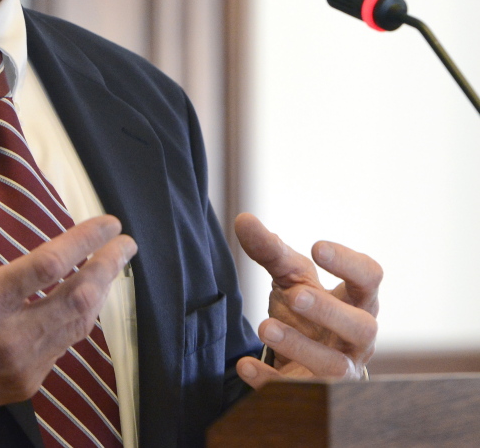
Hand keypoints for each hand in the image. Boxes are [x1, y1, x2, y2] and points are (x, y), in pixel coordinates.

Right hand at [0, 169, 137, 429]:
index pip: (49, 265)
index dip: (84, 241)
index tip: (107, 223)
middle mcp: (9, 336)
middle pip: (78, 298)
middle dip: (108, 266)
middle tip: (125, 243)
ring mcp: (22, 365)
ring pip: (79, 325)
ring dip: (101, 292)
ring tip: (111, 265)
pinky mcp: (26, 383)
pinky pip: (65, 345)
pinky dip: (79, 317)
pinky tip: (84, 298)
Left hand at [234, 213, 381, 388]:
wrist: (305, 358)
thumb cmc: (306, 310)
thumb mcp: (291, 277)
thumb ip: (270, 250)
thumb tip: (242, 219)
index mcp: (358, 300)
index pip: (370, 278)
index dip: (349, 263)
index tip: (316, 246)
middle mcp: (358, 338)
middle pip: (362, 327)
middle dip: (329, 311)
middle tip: (295, 295)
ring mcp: (340, 370)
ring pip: (333, 366)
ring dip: (300, 346)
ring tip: (265, 327)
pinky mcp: (314, 393)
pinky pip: (298, 391)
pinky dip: (270, 379)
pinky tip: (244, 365)